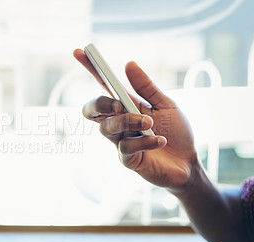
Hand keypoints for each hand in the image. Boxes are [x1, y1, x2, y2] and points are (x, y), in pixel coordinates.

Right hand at [74, 49, 198, 189]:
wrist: (188, 163)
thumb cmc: (176, 132)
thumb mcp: (166, 105)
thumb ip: (147, 87)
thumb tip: (128, 63)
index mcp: (126, 106)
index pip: (103, 86)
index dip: (90, 69)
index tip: (80, 52)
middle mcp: (118, 122)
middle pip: (91, 110)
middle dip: (100, 103)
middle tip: (119, 104)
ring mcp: (120, 141)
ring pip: (107, 128)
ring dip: (129, 122)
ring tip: (150, 124)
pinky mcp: (126, 159)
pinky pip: (125, 148)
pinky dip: (144, 142)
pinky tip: (160, 141)